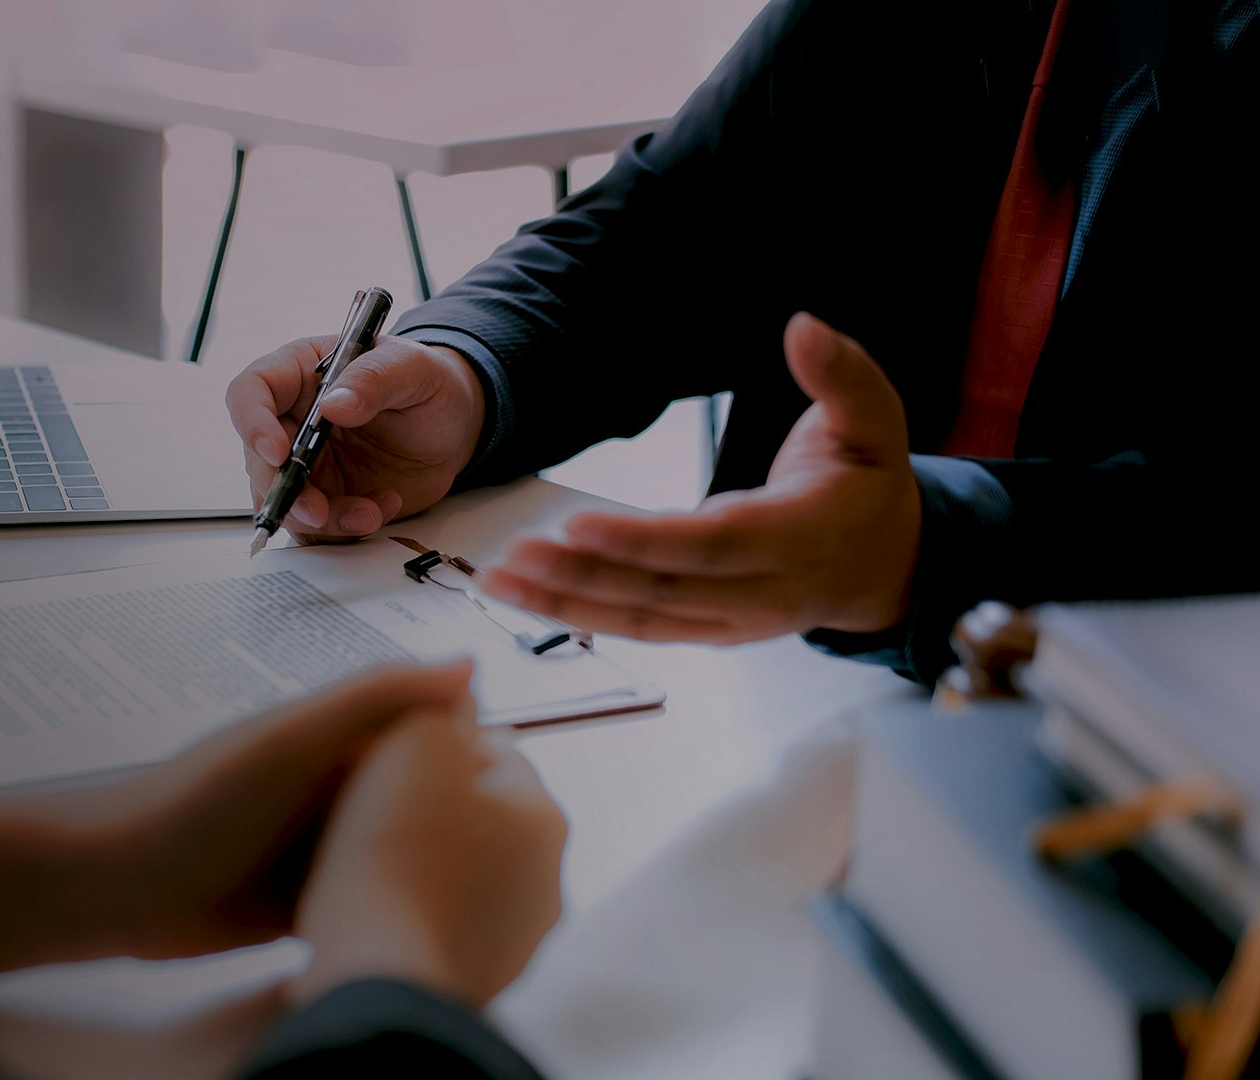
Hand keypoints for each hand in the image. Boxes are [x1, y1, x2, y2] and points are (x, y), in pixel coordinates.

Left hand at [0, 661, 476, 978]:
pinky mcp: (306, 900)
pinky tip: (434, 926)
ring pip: (399, 852)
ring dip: (432, 869)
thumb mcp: (291, 739)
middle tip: (521, 848)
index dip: (473, 747)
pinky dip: (395, 909)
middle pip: (420, 796)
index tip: (521, 774)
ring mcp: (319, 845)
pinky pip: (367, 899)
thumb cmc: (194, 803)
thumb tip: (467, 665)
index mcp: (335, 736)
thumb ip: (373, 698)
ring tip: (491, 892)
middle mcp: (332, 786)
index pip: (426, 729)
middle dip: (461, 817)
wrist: (118, 888)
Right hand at [226, 335, 486, 542]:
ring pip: (286, 501)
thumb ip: (374, 380)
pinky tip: (381, 509)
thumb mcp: (412, 368)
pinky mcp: (327, 498)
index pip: (252, 392)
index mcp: (300, 374)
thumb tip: (333, 405)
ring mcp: (308, 464)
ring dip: (321, 519)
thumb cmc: (428, 383)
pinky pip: (318, 527)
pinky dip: (345, 528)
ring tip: (370, 513)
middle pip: (259, 459)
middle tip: (317, 511)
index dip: (253, 423)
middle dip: (285, 491)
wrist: (454, 427)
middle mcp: (293, 420)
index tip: (278, 452)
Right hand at [289, 696, 565, 1008]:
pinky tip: (371, 910)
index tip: (382, 756)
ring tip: (360, 862)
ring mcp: (517, 941)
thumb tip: (457, 689)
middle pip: (479, 814)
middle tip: (365, 806)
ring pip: (462, 873)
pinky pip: (442, 926)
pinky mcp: (480, 983)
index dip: (429, 743)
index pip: (492, 750)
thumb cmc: (393, 854)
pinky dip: (413, 914)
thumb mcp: (413, 740)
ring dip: (422, 862)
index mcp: (544, 815)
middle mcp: (547, 881)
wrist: (373, 972)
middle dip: (430, 805)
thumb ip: (440, 702)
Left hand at [482, 312, 920, 642]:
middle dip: (582, 576)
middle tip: (514, 555)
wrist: (887, 565)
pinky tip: (531, 598)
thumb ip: (841, 372)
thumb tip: (803, 326)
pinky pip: (641, 630)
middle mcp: (764, 593)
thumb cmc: (869, 485)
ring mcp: (734, 622)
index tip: (578, 524)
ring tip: (499, 580)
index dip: (644, 540)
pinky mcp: (710, 633)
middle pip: (662, 590)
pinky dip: (583, 618)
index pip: (712, 544)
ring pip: (641, 619)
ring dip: (565, 603)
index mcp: (801, 538)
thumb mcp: (875, 419)